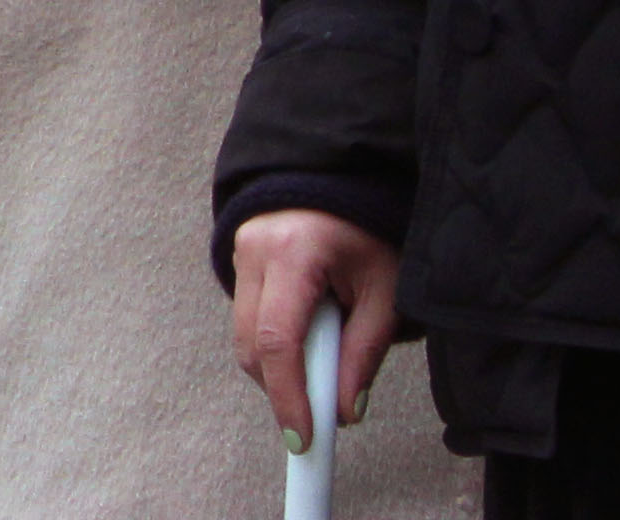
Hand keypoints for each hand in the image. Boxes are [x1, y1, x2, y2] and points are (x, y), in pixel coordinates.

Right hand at [232, 208, 400, 440]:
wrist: (338, 180)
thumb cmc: (369, 233)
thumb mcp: (384, 292)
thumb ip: (364, 352)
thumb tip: (346, 410)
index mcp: (295, 252)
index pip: (280, 339)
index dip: (288, 395)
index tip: (304, 438)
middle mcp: (254, 250)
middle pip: (253, 344)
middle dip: (283, 389)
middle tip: (320, 416)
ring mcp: (238, 253)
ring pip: (246, 337)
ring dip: (281, 367)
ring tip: (325, 361)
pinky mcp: (235, 261)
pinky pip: (248, 320)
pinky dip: (276, 345)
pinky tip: (308, 338)